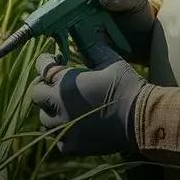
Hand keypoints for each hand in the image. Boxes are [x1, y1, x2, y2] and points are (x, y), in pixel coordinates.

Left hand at [30, 40, 147, 156]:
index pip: (41, 67)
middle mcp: (59, 105)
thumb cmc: (127, 86)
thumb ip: (90, 47)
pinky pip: (58, 139)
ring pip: (45, 118)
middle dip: (44, 87)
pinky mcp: (72, 146)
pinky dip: (64, 132)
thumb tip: (80, 33)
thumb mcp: (110, 60)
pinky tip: (77, 125)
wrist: (142, 120)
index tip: (53, 60)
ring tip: (68, 106)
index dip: (46, 61)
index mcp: (66, 82)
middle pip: (36, 95)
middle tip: (56, 85)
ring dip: (53, 111)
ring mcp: (64, 128)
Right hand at [48, 0, 154, 62]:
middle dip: (51, 4)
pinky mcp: (75, 35)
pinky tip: (62, 48)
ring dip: (51, 23)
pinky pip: (62, 37)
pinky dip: (59, 41)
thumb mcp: (137, 0)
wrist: (142, 40)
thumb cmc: (139, 12)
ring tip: (53, 32)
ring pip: (55, 16)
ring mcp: (74, 15)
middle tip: (49, 15)